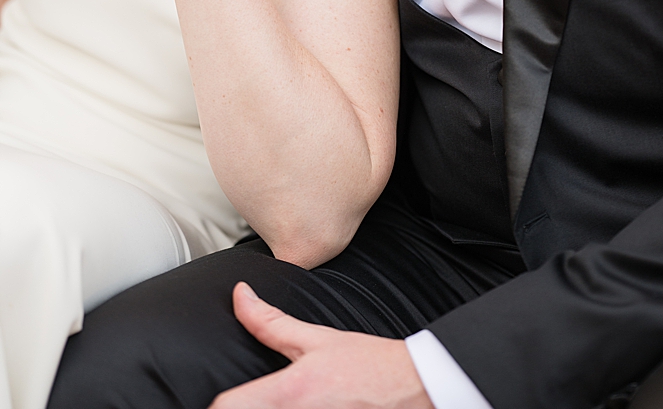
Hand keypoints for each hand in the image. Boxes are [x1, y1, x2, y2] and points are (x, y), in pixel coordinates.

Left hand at [210, 283, 433, 408]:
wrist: (414, 386)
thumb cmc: (368, 363)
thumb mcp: (317, 338)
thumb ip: (270, 323)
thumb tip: (240, 296)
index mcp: (288, 392)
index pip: (224, 407)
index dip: (216, 404)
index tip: (223, 399)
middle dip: (242, 407)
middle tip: (251, 399)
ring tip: (278, 402)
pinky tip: (305, 408)